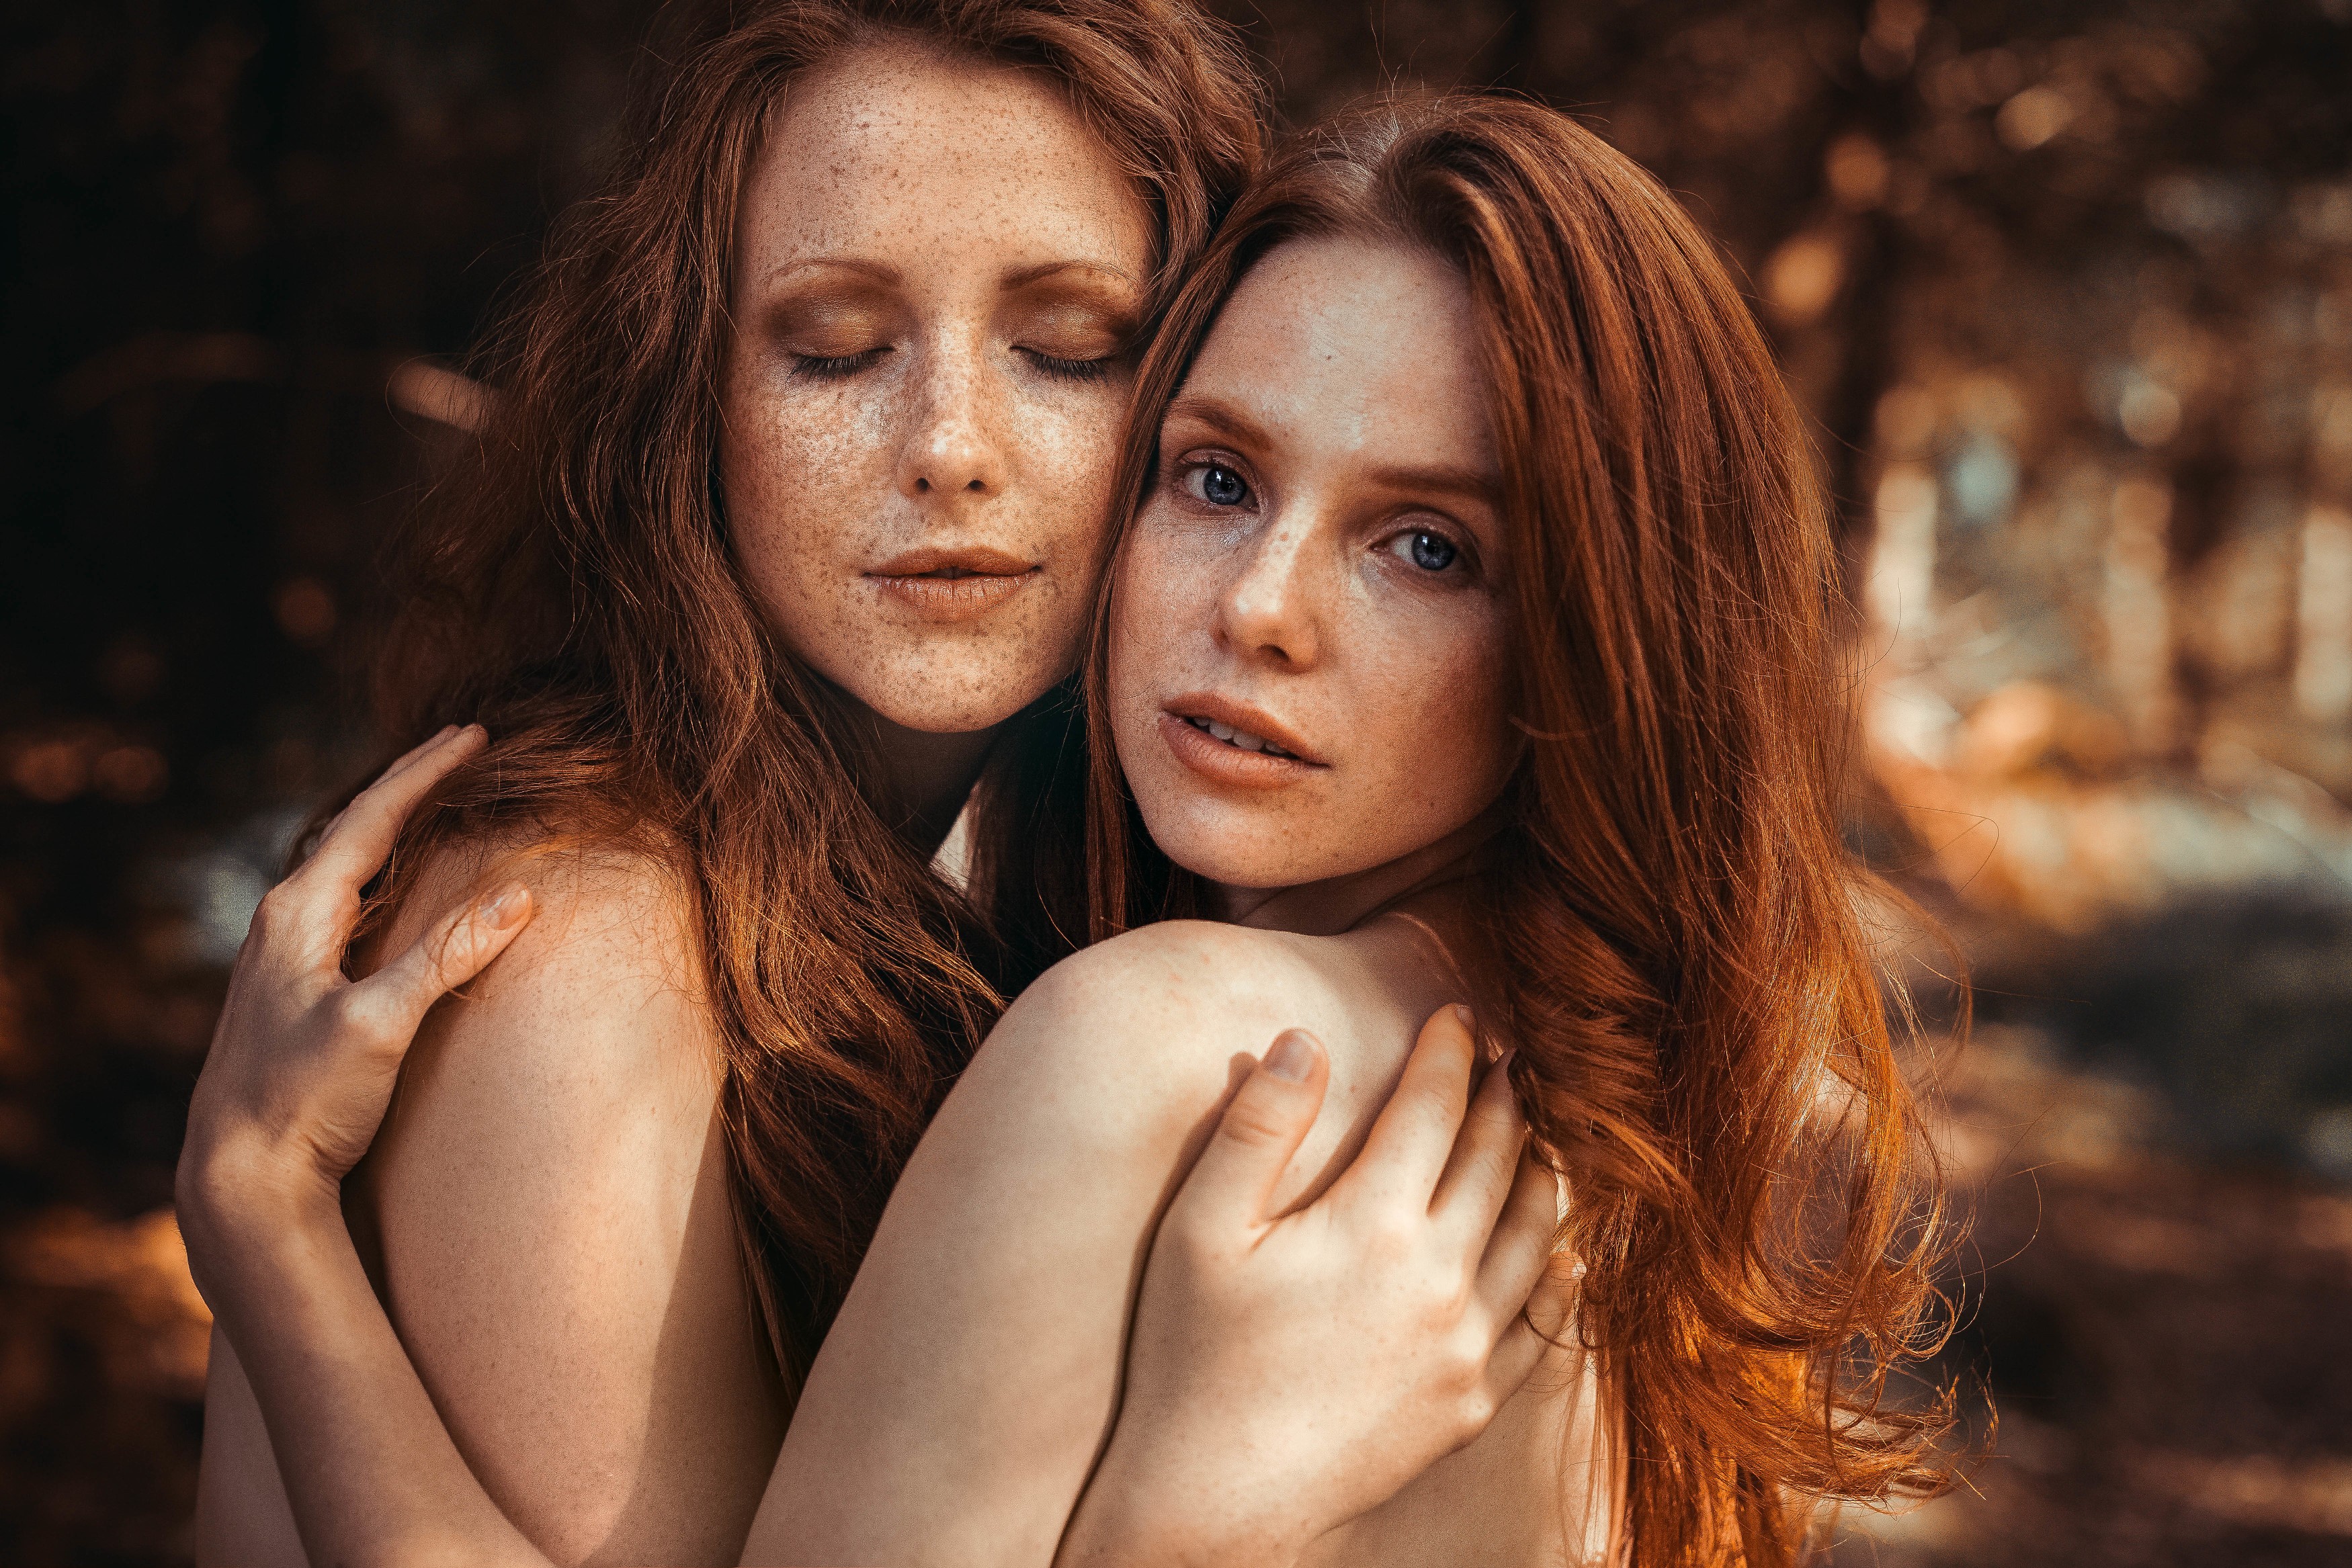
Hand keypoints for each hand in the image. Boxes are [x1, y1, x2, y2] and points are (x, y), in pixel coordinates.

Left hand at [176, 725, 533, 1278]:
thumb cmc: (302, 1100)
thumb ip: (447, 956)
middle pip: (352, 830)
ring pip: (342, 868)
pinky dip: (378, 876)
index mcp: (297, 914)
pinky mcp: (288, 991)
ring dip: (389, 828)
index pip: (372, 818)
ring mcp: (279, 958)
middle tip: (458, 747)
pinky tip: (391, 892)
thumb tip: (520, 896)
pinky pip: (341, 906)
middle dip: (408, 785)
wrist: (237, 1177)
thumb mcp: (381, 1024)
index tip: (472, 734)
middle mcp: (280, 924)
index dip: (425, 773)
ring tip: (430, 801)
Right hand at [1060, 1006, 1573, 1567]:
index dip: (1446, 1051)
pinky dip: (1556, 1271)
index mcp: (1374, 1222)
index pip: (1433, 1106)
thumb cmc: (1193, 1359)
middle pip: (1497, 1159)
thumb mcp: (1201, 1229)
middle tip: (1508, 1060)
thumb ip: (1257, 1126)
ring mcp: (1465, 1345)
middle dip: (1505, 1098)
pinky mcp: (1472, 1401)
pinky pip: (1538, 1322)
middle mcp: (1438, 1277)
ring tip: (1536, 1135)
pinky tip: (1560, 1252)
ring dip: (1541, 1171)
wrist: (1220, 1503)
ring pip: (1534, 1233)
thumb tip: (1303, 1040)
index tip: (1455, 1015)